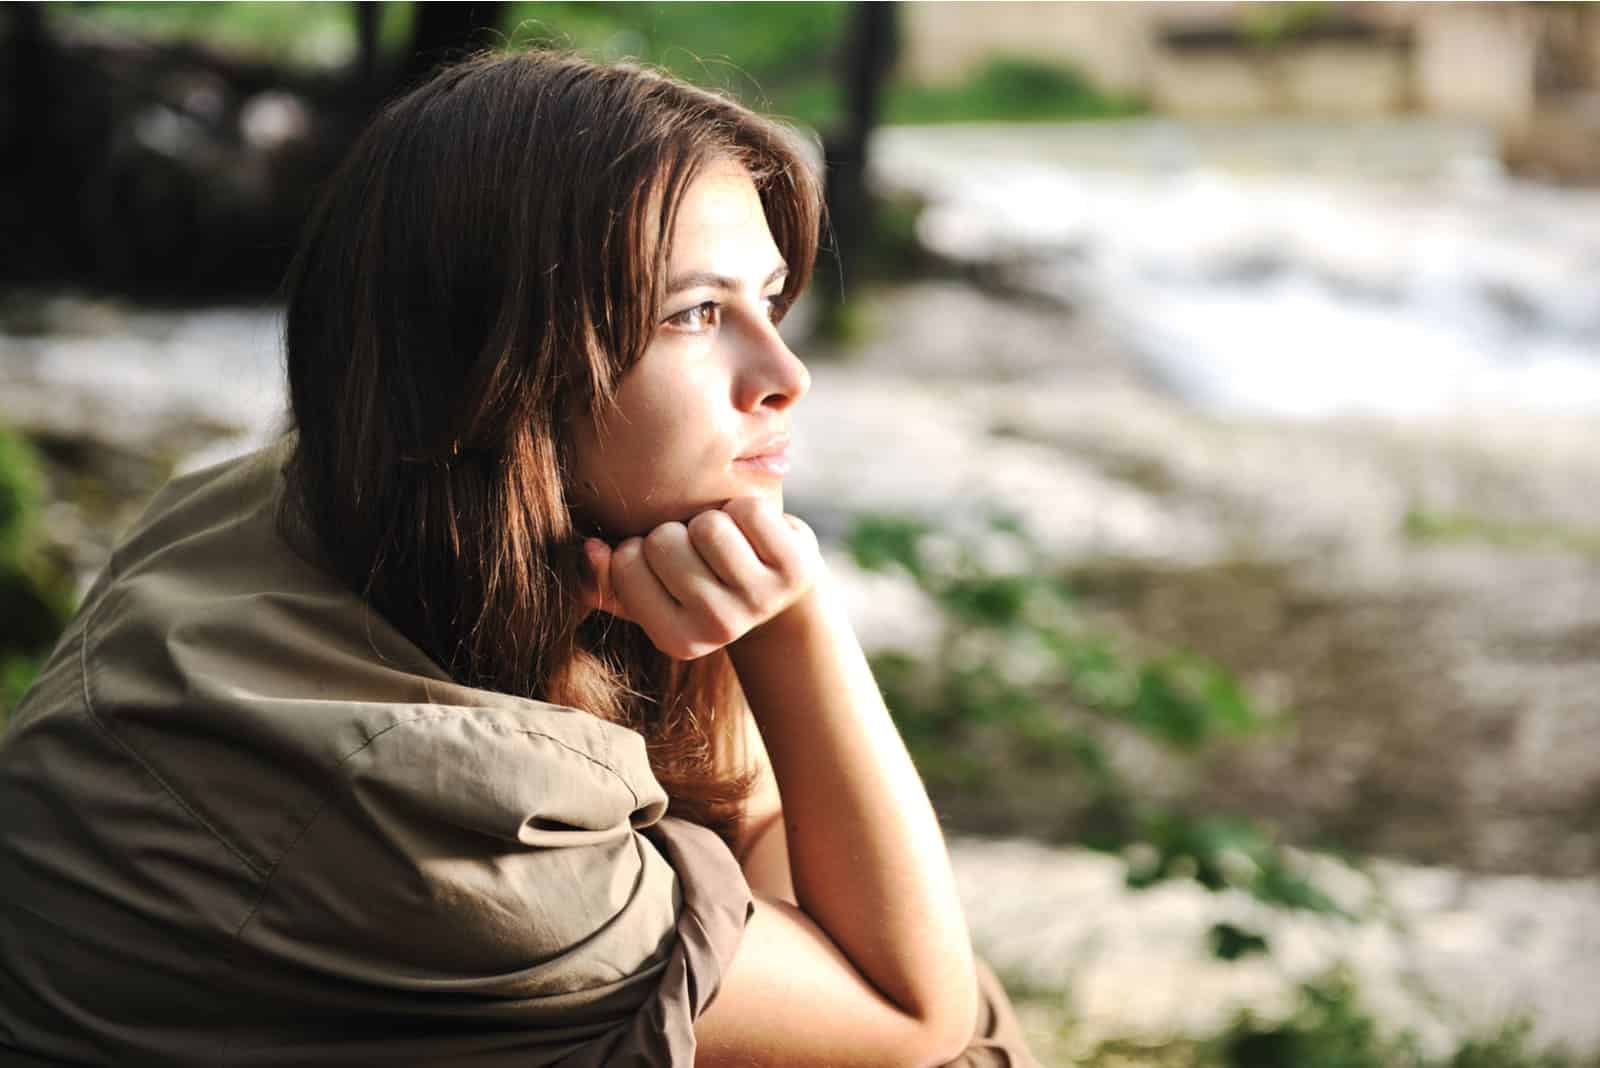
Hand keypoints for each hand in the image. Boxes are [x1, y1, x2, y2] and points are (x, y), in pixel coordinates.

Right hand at [579, 497, 821, 660]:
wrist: (777, 594)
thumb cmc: (699, 587)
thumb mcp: (648, 594)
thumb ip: (603, 580)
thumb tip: (588, 548)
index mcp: (677, 642)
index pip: (626, 561)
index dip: (638, 547)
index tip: (663, 566)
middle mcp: (720, 628)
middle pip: (664, 540)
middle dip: (675, 533)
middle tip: (698, 554)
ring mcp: (761, 600)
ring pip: (708, 526)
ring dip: (711, 520)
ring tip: (725, 544)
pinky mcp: (795, 568)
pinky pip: (750, 511)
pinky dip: (746, 509)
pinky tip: (754, 535)